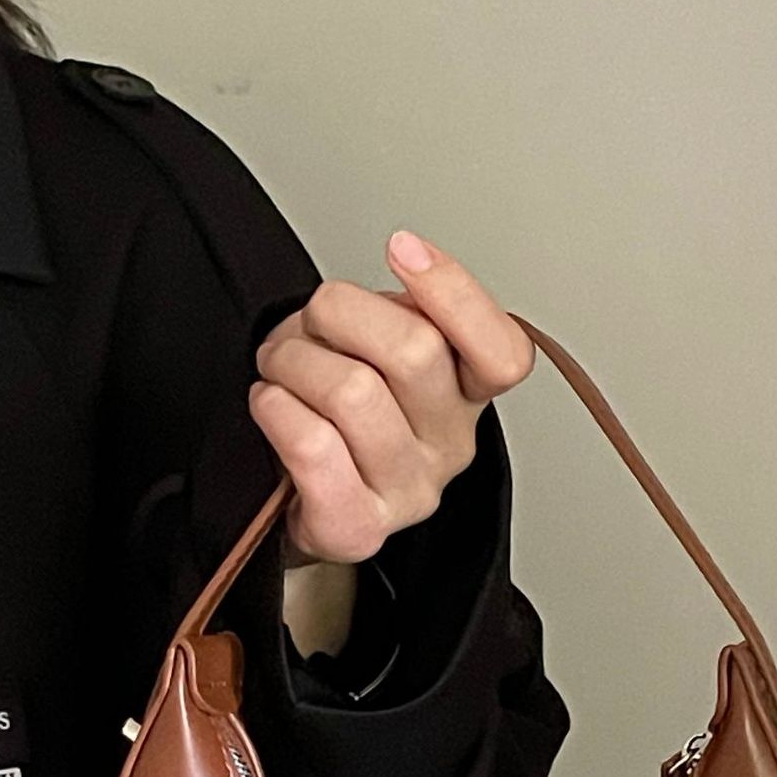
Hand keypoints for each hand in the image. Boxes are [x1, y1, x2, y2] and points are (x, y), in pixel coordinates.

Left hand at [249, 230, 535, 567]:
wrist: (296, 496)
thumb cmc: (333, 410)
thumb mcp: (379, 341)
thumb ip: (408, 307)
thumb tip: (410, 258)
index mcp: (469, 395)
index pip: (503, 352)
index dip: (455, 292)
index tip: (402, 249)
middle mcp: (451, 446)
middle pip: (415, 351)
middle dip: (338, 314)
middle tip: (311, 325)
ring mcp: (409, 493)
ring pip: (354, 393)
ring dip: (293, 362)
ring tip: (281, 370)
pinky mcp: (359, 528)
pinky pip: (314, 447)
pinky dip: (277, 410)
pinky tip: (273, 406)